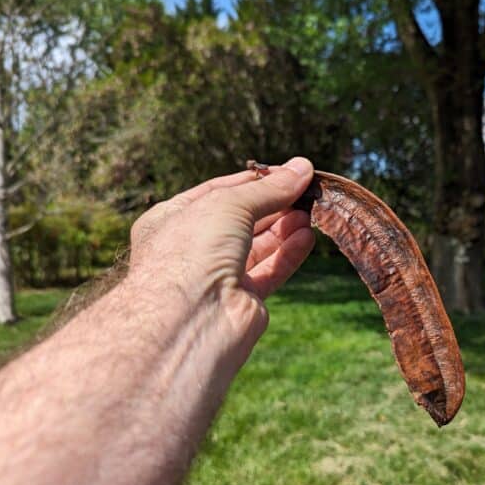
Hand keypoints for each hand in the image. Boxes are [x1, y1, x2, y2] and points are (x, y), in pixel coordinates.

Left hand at [126, 156, 314, 364]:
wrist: (190, 317)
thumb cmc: (193, 250)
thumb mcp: (230, 204)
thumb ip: (269, 188)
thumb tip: (303, 167)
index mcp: (173, 218)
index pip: (220, 192)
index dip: (256, 181)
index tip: (290, 173)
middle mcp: (194, 247)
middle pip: (243, 219)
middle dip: (276, 204)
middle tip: (308, 192)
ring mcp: (218, 275)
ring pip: (259, 246)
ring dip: (285, 227)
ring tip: (311, 212)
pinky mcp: (243, 300)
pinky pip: (270, 270)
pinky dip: (289, 253)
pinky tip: (307, 236)